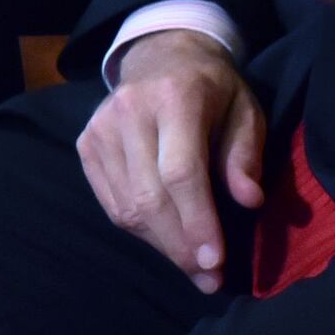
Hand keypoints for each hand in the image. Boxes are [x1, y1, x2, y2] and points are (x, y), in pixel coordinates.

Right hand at [79, 30, 265, 293]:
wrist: (162, 57)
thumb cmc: (213, 91)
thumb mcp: (246, 111)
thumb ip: (245, 155)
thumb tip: (249, 201)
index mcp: (174, 97)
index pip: (181, 171)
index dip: (197, 221)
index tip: (215, 262)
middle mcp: (128, 111)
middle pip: (149, 196)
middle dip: (180, 246)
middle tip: (208, 278)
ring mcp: (100, 128)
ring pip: (127, 207)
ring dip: (162, 245)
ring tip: (193, 266)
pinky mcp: (86, 145)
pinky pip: (112, 204)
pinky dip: (140, 230)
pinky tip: (167, 239)